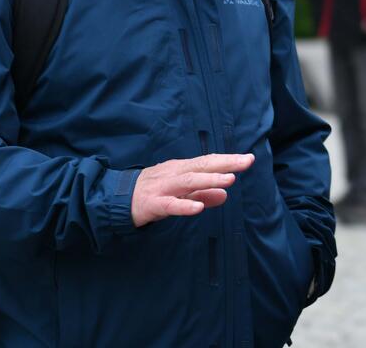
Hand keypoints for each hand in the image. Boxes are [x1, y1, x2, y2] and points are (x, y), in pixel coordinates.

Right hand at [131, 153, 254, 227]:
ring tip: (228, 180)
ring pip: (188, 182)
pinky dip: (184, 205)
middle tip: (246, 162)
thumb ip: (203, 193)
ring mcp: (163, 187)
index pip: (208, 161)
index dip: (228, 160)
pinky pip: (170, 205)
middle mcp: (174, 173)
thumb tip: (224, 195)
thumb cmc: (153, 192)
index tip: (248, 158)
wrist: (116, 198)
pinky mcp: (152, 204)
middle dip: (225, 163)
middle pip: (202, 166)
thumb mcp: (180, 192)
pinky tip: (198, 207)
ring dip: (209, 180)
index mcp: (182, 168)